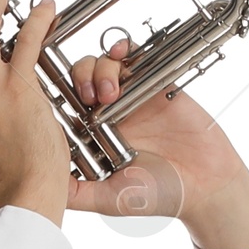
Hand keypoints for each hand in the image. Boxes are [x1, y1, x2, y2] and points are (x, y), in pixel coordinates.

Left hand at [62, 42, 248, 248]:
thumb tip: (43, 187)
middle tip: (87, 95)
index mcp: (92, 139)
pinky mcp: (152, 84)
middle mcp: (106, 116)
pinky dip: (122, 49)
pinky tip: (120, 56)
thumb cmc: (159, 196)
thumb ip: (76, 193)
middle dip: (76, 79)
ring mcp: (129, 98)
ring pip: (100, 65)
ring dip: (99, 70)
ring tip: (110, 92)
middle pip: (77, 81)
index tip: (51, 101)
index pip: (64, 110)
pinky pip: (132, 56)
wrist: (205, 184)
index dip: (54, 99)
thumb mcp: (109, 199)